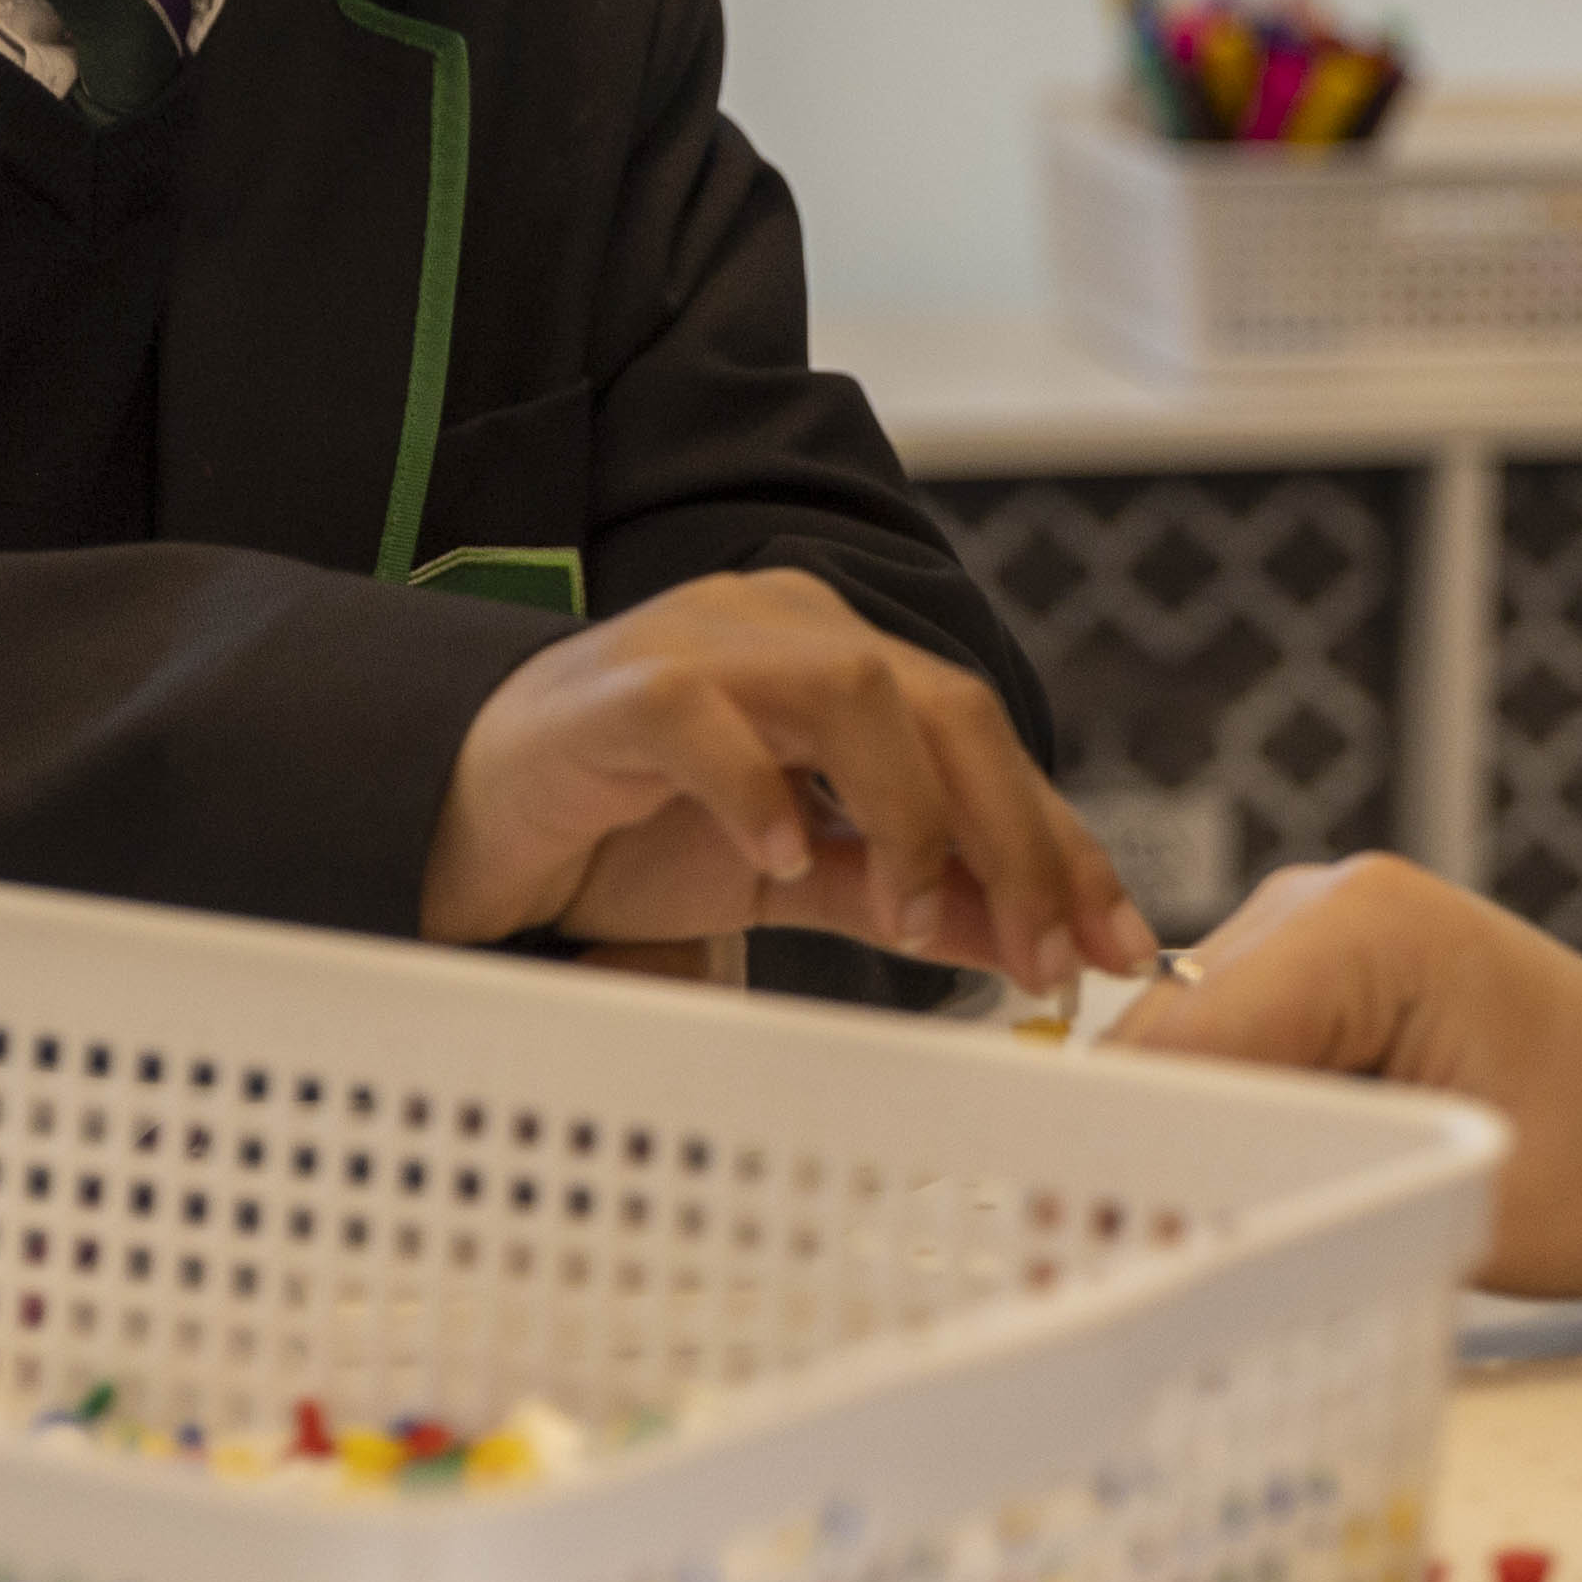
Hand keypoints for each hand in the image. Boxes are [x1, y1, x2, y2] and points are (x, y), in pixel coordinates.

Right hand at [418, 568, 1155, 987]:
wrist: (464, 822)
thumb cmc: (624, 832)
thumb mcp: (790, 875)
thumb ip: (897, 894)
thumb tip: (1018, 941)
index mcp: (836, 659)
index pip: (981, 740)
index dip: (1059, 841)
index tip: (1117, 946)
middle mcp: (785, 627)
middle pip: (944, 704)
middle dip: (1015, 835)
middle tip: (1047, 954)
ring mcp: (700, 644)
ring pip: (852, 688)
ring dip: (910, 811)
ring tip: (916, 917)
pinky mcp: (617, 689)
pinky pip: (707, 718)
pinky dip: (758, 789)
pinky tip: (779, 863)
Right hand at [1106, 857, 1581, 1292]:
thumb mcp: (1469, 1198)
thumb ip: (1316, 1198)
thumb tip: (1168, 1238)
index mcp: (1360, 929)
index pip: (1176, 1048)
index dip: (1113, 1160)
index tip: (1073, 1268)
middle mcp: (1317, 906)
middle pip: (1161, 1051)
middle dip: (1133, 1166)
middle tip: (1104, 1296)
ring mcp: (1311, 937)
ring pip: (1181, 1063)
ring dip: (1174, 1159)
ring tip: (1168, 1269)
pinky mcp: (1316, 983)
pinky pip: (1229, 1063)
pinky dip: (1221, 1143)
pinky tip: (1230, 1222)